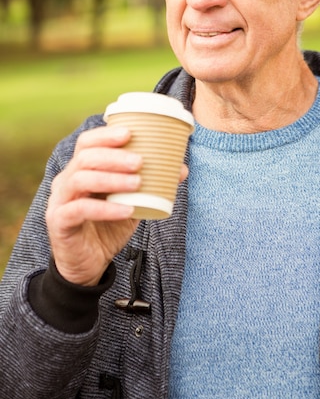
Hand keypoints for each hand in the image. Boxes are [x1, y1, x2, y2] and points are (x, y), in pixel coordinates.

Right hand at [46, 125, 187, 286]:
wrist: (88, 265)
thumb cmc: (108, 227)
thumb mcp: (132, 203)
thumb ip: (150, 186)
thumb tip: (181, 169)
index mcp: (81, 170)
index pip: (87, 143)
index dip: (106, 135)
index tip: (129, 133)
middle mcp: (66, 181)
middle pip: (85, 157)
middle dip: (114, 156)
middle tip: (140, 161)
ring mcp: (60, 201)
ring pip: (80, 179)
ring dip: (111, 178)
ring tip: (137, 183)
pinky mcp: (59, 222)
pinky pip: (79, 210)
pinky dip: (105, 208)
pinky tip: (126, 210)